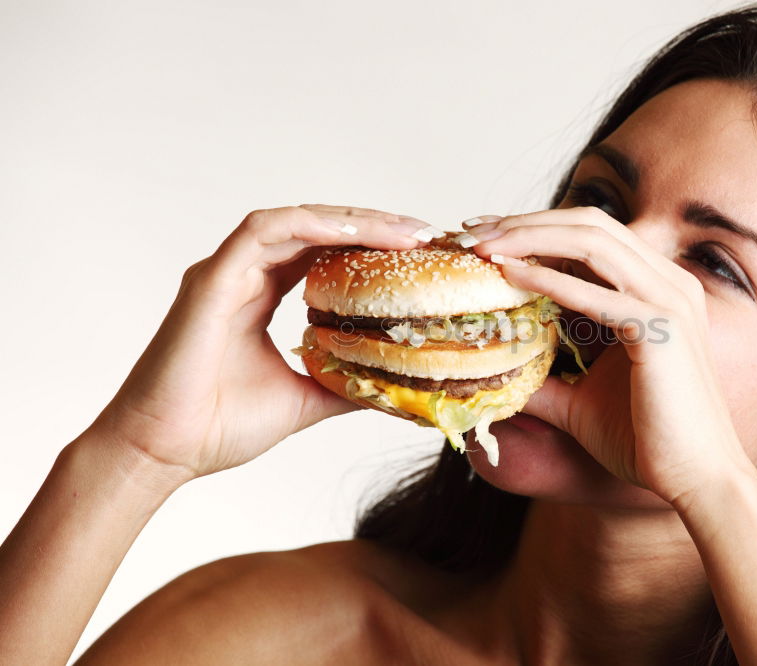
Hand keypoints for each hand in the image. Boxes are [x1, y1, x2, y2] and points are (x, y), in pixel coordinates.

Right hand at [87, 205, 436, 480]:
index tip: (420, 256)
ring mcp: (225, 272)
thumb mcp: (305, 398)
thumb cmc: (218, 427)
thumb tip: (393, 386)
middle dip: (375, 228)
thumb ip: (344, 383)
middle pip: (318, 230)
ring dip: (354, 221)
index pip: (324, 254)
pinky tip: (354, 231)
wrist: (162, 453)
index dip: (371, 247)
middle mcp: (244, 275)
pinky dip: (311, 225)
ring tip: (405, 232)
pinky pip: (265, 231)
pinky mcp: (210, 279)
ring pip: (298, 222)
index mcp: (260, 296)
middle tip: (426, 235)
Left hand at [467, 206, 754, 504]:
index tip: (482, 235)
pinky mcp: (661, 328)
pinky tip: (507, 275)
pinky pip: (595, 292)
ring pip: (591, 241)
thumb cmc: (646, 439)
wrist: (695, 480)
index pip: (590, 235)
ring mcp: (669, 300)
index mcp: (656, 288)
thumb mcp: (578, 399)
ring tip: (480, 245)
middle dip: (524, 222)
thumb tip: (491, 377)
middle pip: (588, 223)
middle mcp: (668, 282)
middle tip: (468, 230)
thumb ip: (541, 378)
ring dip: (529, 237)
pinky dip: (548, 279)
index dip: (535, 227)